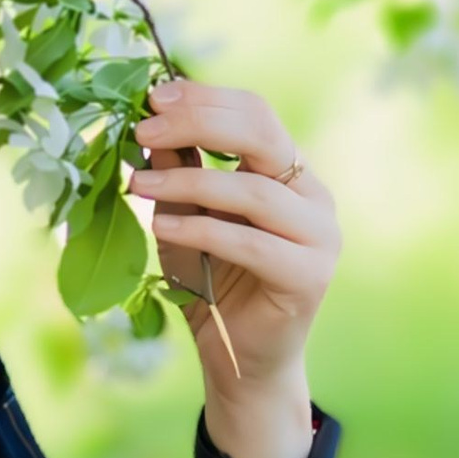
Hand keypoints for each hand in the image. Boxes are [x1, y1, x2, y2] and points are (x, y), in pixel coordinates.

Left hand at [128, 78, 340, 454]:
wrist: (239, 359)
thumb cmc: (213, 282)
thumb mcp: (183, 215)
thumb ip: (177, 169)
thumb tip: (150, 119)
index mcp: (290, 171)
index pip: (255, 113)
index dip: (204, 99)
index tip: (152, 97)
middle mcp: (313, 195)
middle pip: (262, 135)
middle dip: (197, 124)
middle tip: (144, 130)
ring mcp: (320, 235)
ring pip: (252, 190)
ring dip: (187, 183)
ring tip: (138, 184)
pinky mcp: (310, 275)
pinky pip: (249, 241)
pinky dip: (201, 229)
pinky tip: (164, 224)